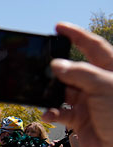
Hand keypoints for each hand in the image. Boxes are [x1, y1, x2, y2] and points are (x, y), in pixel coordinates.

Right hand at [42, 22, 112, 146]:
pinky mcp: (79, 118)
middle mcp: (98, 84)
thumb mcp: (103, 87)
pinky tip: (49, 114)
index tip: (59, 27)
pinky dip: (52, 112)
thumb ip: (79, 73)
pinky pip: (60, 110)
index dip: (77, 35)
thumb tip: (56, 65)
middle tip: (40, 65)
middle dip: (57, 69)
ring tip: (41, 93)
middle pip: (73, 69)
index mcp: (110, 70)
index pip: (93, 46)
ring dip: (51, 93)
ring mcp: (88, 101)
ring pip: (63, 90)